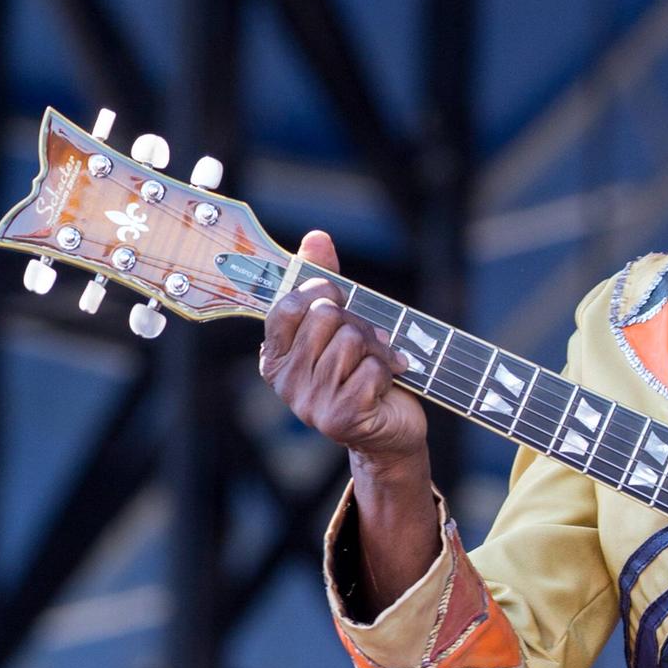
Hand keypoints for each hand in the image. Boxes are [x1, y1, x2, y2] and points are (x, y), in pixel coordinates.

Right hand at [260, 231, 427, 479]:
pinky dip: (388, 370)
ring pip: (350, 341)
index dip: (320, 292)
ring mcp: (310, 405)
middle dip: (357, 321)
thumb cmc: (363, 371)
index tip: (339, 299)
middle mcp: (285, 383)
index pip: (287, 305)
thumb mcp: (343, 323)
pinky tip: (385, 386)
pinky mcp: (340, 419)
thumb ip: (323, 280)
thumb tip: (316, 237)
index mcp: (276, 356)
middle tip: (368, 339)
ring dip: (377, 347)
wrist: (391, 429)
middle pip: (325, 318)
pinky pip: (371, 369)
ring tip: (379, 363)